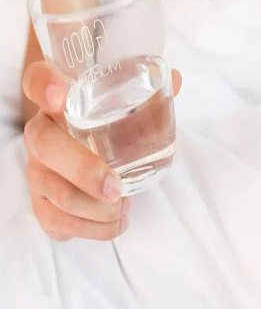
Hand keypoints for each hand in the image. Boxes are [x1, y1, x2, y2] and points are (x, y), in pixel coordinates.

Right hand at [22, 60, 181, 240]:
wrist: (81, 150)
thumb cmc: (105, 124)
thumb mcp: (123, 104)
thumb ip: (147, 90)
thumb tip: (174, 79)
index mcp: (58, 101)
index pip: (37, 81)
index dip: (45, 86)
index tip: (62, 97)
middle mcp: (40, 133)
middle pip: (44, 146)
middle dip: (83, 171)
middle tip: (116, 187)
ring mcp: (37, 170)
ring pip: (55, 193)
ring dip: (96, 209)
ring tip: (125, 206)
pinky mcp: (41, 202)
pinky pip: (57, 223)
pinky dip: (92, 229)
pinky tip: (116, 224)